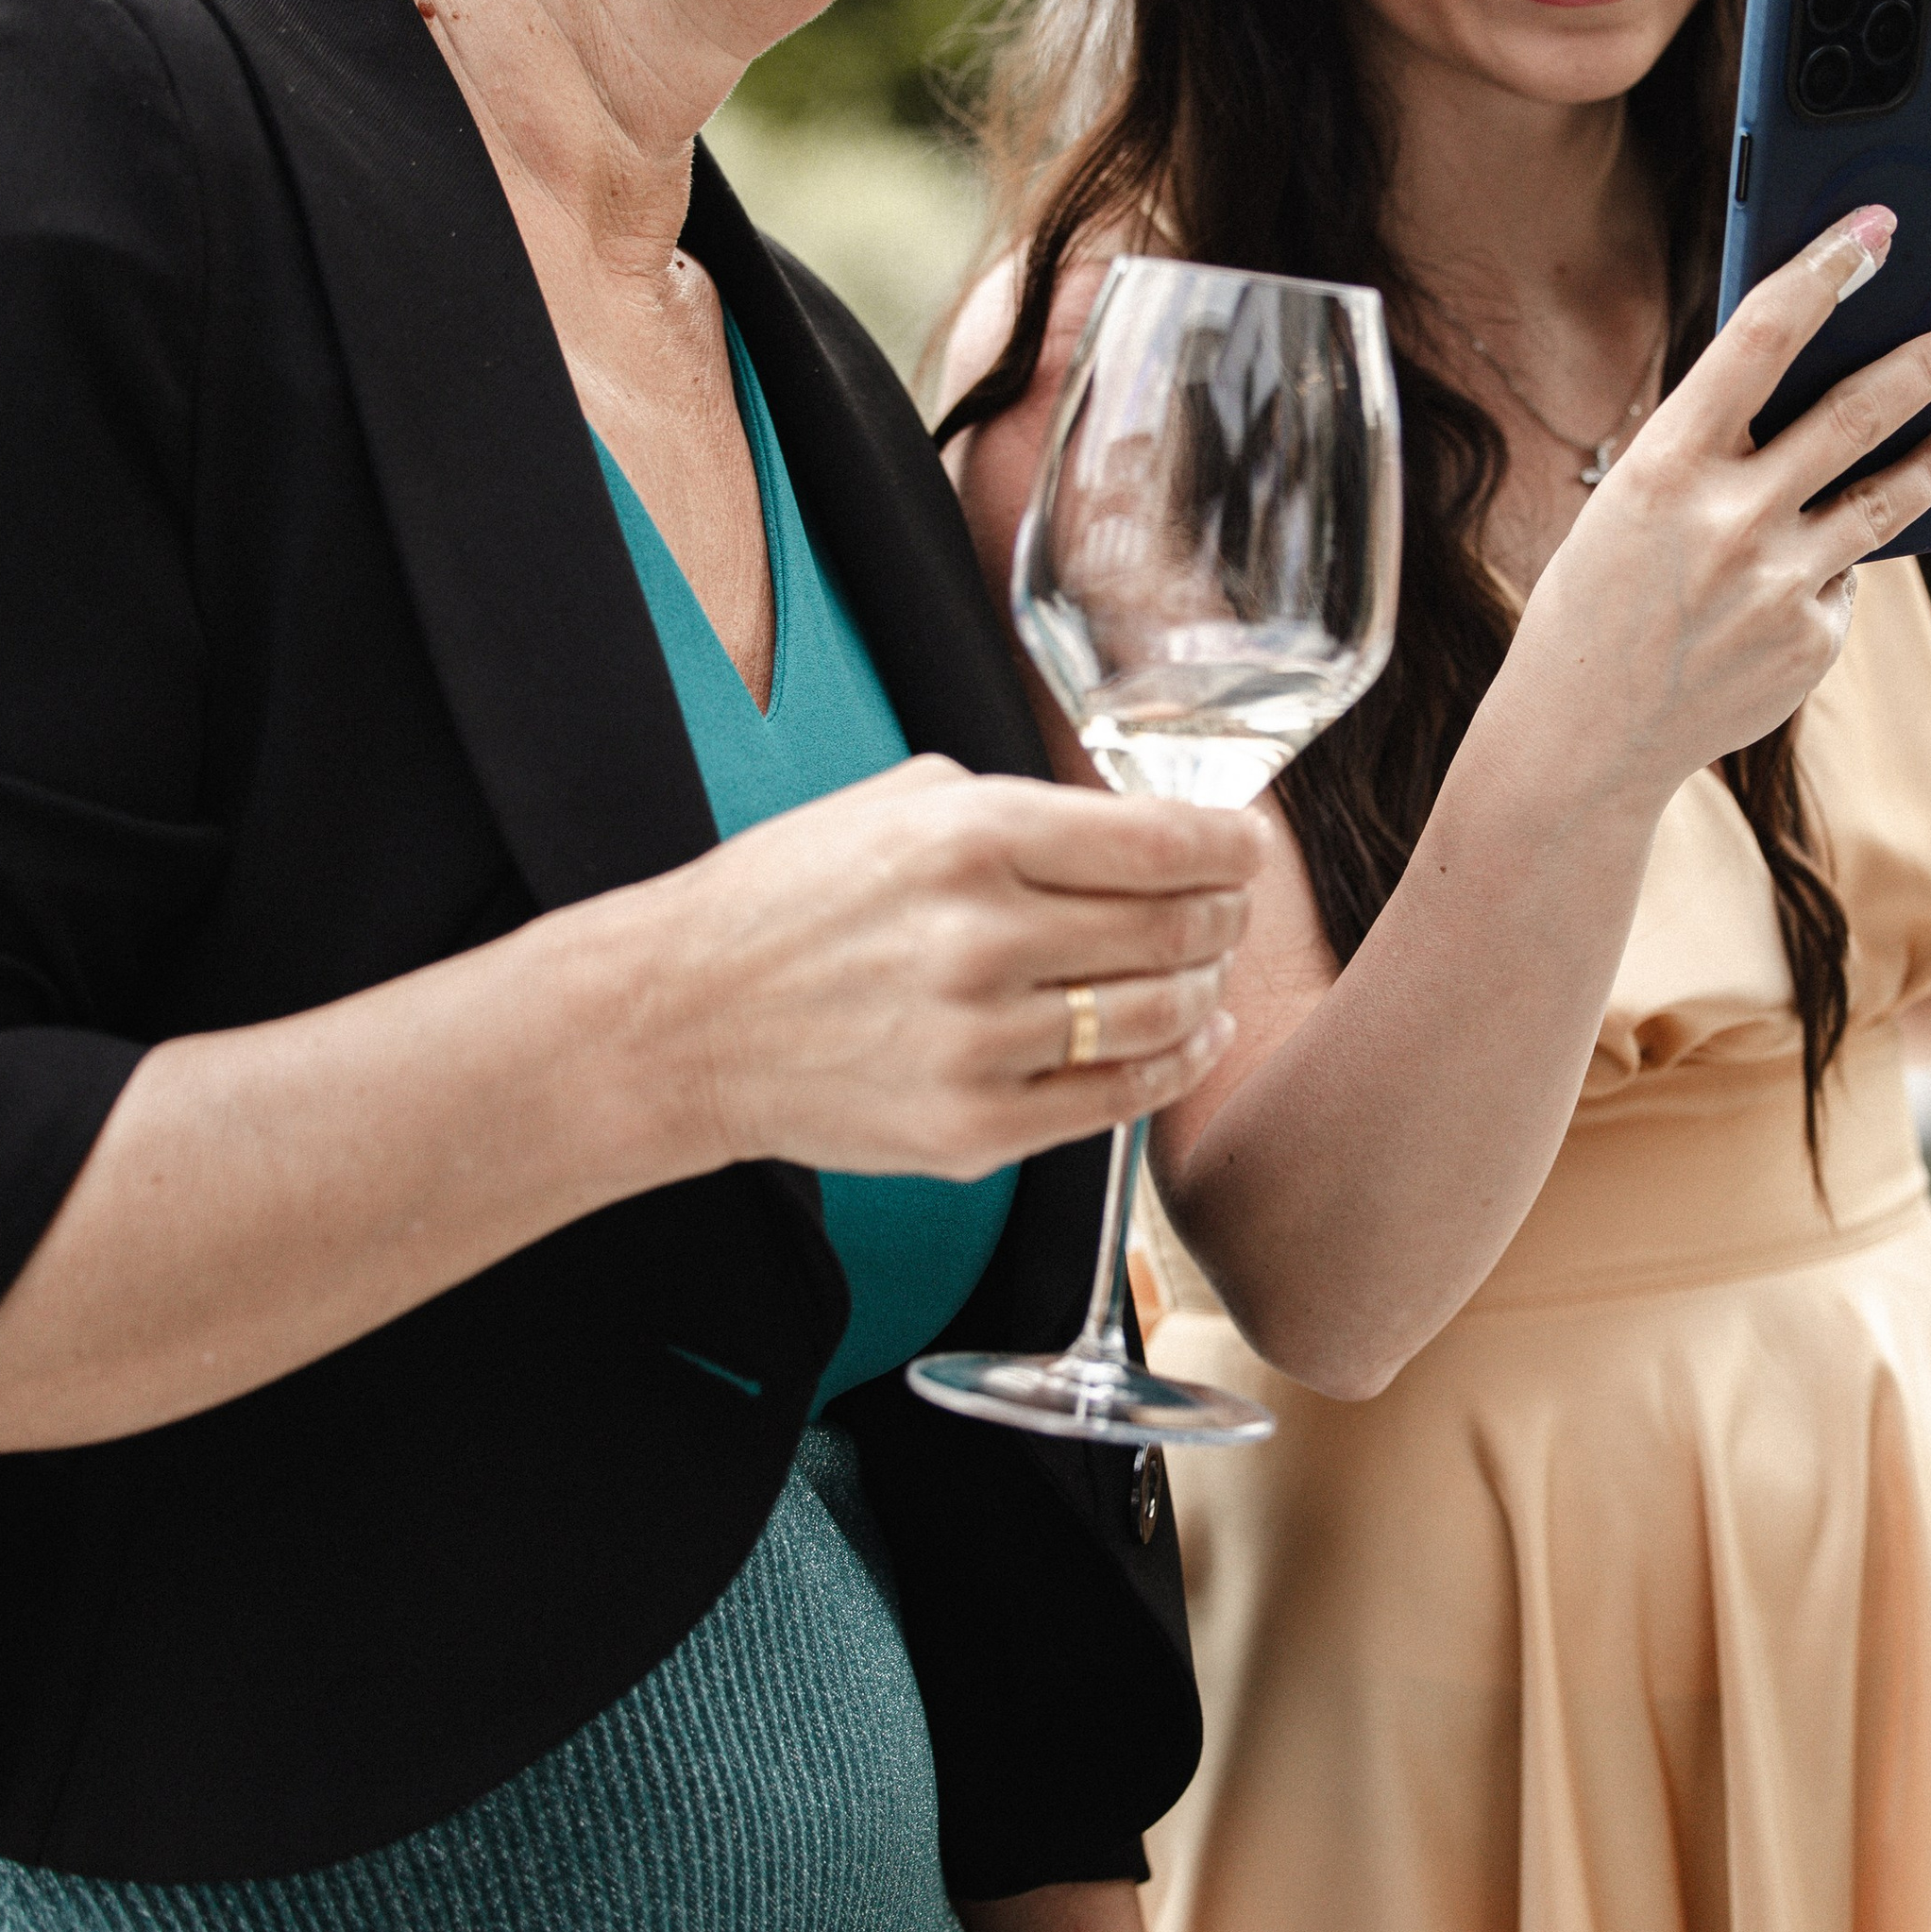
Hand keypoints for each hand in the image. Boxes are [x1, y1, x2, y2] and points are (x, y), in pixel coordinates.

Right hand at [645, 757, 1263, 1179]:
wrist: (680, 1019)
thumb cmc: (787, 900)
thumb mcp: (897, 803)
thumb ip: (1021, 809)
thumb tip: (1136, 826)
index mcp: (970, 836)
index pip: (1160, 840)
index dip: (1231, 844)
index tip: (1249, 845)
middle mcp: (983, 937)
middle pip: (1177, 929)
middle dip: (1225, 914)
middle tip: (1229, 905)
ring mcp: (980, 1043)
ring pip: (1160, 1017)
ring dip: (1204, 988)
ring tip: (1204, 970)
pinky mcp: (971, 1128)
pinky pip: (1116, 1101)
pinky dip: (1172, 1065)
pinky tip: (1184, 1036)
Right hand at [1525, 203, 1930, 801]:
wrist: (1583, 736)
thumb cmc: (1601, 598)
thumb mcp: (1634, 504)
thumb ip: (1715, 447)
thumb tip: (1819, 385)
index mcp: (1664, 465)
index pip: (1760, 337)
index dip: (1825, 270)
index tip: (1876, 230)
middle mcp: (1727, 520)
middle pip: (1854, 412)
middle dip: (1929, 361)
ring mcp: (1777, 586)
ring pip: (1886, 499)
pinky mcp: (1811, 642)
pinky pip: (1845, 580)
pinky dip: (1829, 569)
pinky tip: (1790, 586)